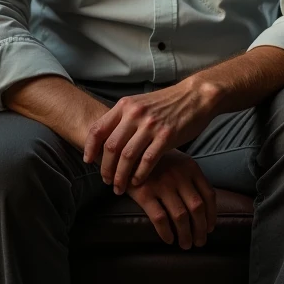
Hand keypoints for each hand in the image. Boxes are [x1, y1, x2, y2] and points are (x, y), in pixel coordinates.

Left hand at [82, 77, 219, 193]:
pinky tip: (138, 181)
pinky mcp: (166, 136)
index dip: (89, 148)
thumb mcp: (141, 104)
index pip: (98, 128)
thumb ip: (124, 118)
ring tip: (120, 187)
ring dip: (120, 176)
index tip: (88, 161)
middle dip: (105, 168)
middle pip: (110, 146)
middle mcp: (135, 114)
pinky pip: (147, 161)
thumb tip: (107, 140)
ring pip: (127, 156)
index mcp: (125, 105)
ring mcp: (151, 125)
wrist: (195, 96)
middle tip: (106, 180)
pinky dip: (139, 174)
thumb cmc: (167, 103)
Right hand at [125, 150, 216, 248]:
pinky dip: (166, 232)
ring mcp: (162, 184)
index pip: (208, 195)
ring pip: (180, 216)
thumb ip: (191, 178)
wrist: (128, 153)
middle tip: (199, 242)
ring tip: (185, 244)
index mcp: (190, 167)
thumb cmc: (156, 161)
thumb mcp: (177, 162)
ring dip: (185, 235)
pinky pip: (160, 218)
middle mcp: (178, 175)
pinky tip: (169, 239)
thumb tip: (205, 207)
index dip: (211, 215)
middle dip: (200, 229)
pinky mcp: (144, 193)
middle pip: (197, 208)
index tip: (210, 228)